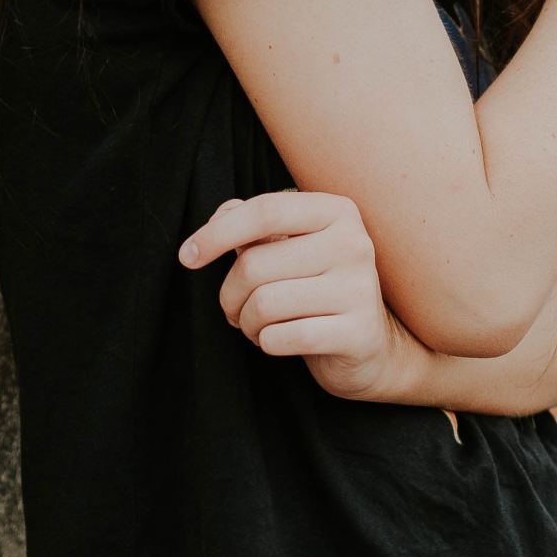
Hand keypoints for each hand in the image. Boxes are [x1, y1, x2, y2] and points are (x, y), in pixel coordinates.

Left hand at [177, 189, 413, 401]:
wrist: (369, 346)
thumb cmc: (318, 289)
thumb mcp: (292, 247)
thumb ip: (255, 224)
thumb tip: (220, 216)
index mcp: (337, 212)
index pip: (264, 211)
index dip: (217, 233)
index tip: (187, 256)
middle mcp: (354, 244)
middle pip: (255, 264)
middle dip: (230, 294)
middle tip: (235, 308)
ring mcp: (359, 288)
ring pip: (264, 304)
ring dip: (247, 322)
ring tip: (258, 325)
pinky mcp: (357, 332)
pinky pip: (281, 337)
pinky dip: (266, 343)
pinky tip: (279, 340)